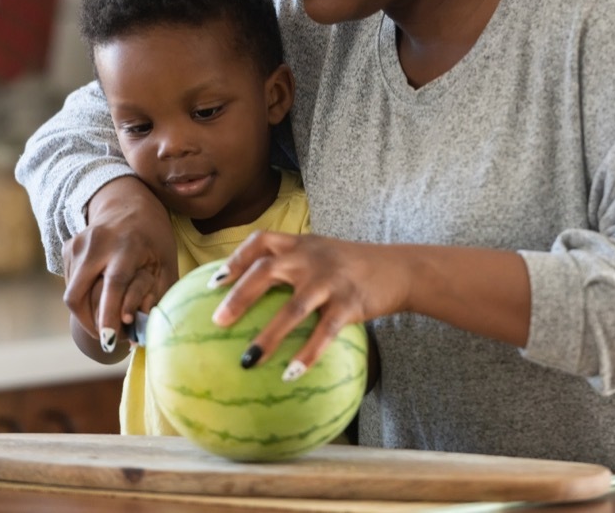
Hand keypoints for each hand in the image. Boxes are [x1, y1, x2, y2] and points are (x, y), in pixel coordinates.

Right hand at [62, 176, 177, 352]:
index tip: (108, 340)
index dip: (108, 314)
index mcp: (128, 245)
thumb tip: (141, 331)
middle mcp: (97, 243)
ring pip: (71, 294)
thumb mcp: (166, 262)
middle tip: (108, 339)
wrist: (129, 203)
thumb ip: (157, 295)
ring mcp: (78, 244)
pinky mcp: (67, 248)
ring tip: (108, 318)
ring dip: (87, 313)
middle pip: (78, 295)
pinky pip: (71, 285)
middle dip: (89, 324)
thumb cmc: (154, 239)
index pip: (114, 284)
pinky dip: (83, 298)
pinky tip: (100, 294)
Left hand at [208, 232, 409, 378]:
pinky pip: (324, 333)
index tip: (214, 282)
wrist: (400, 269)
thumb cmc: (354, 267)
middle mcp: (311, 258)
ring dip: (268, 337)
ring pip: (293, 308)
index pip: (261, 241)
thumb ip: (295, 263)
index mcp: (301, 244)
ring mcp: (330, 280)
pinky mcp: (350, 303)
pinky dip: (307, 354)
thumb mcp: (323, 253)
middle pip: (267, 271)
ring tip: (247, 362)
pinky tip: (291, 374)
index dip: (235, 259)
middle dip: (239, 296)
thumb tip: (255, 294)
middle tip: (218, 321)